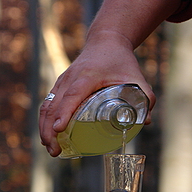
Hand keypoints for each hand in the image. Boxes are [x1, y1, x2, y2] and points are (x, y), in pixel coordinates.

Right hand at [39, 31, 155, 156]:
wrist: (106, 41)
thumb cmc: (121, 60)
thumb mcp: (136, 77)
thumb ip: (146, 97)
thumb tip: (146, 122)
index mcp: (88, 76)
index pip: (73, 95)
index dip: (64, 112)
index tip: (59, 129)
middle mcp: (71, 78)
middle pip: (54, 105)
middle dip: (50, 129)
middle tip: (54, 150)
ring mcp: (62, 81)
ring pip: (47, 105)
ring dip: (44, 128)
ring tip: (50, 148)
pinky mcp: (60, 84)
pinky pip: (48, 103)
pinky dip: (45, 120)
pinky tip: (49, 136)